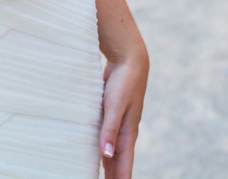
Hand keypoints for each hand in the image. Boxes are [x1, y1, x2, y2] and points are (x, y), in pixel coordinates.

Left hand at [100, 51, 148, 178]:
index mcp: (128, 133)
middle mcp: (125, 131)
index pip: (124, 165)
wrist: (130, 59)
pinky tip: (97, 154)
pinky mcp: (112, 114)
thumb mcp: (115, 105)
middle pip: (119, 162)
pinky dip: (103, 149)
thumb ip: (110, 130)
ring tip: (101, 178)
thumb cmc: (124, 82)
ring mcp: (120, 123)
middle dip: (114, 176)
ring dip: (108, 166)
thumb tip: (107, 155)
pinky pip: (107, 138)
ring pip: (113, 151)